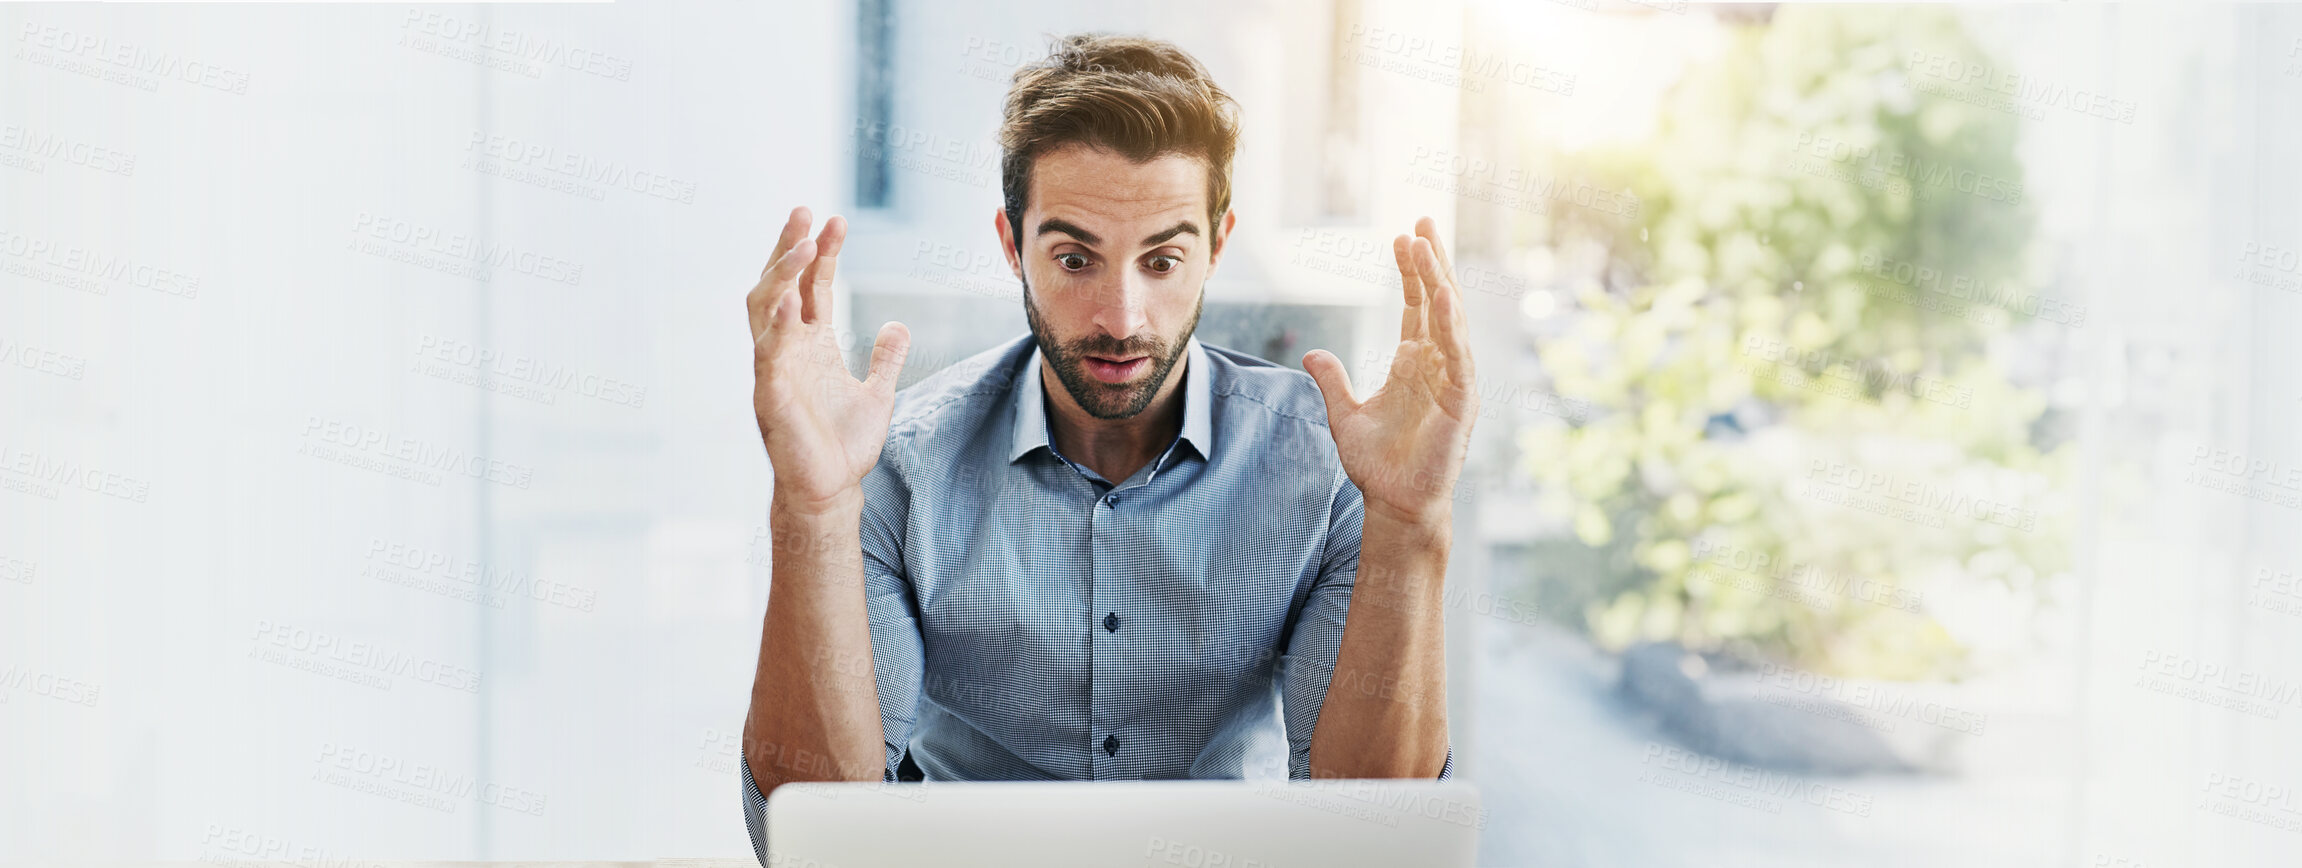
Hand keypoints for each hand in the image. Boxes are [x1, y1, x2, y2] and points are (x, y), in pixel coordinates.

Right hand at [747, 207, 910, 514]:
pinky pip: (768, 355)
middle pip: (780, 285)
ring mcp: (774, 371)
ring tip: (801, 244)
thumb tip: (897, 324)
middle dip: (790, 247)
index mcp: (809, 346)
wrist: (832, 490)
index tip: (836, 220)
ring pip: (765, 310)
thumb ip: (884, 358)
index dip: (821, 253)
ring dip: (781, 275)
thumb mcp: (877, 393)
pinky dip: (776, 328)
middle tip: (805, 211)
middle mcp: (786, 351)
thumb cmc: (844, 446)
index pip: (810, 287)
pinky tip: (789, 301)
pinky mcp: (770, 397)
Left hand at [1302, 217, 1478, 528]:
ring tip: (1425, 244)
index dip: (1410, 272)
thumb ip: (1331, 381)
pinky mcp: (1461, 399)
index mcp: (1413, 363)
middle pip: (1437, 301)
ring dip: (1438, 280)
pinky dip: (1452, 324)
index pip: (1415, 306)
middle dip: (1431, 260)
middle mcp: (1436, 364)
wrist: (1395, 502)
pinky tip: (1444, 294)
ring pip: (1448, 319)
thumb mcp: (1344, 414)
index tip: (1401, 236)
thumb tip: (1311, 352)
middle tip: (1422, 220)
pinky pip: (1458, 354)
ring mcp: (1452, 379)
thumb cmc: (1377, 465)